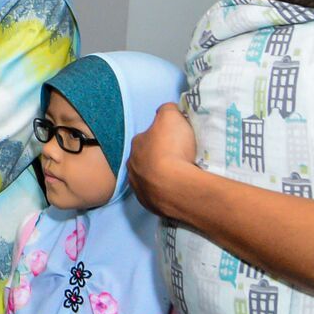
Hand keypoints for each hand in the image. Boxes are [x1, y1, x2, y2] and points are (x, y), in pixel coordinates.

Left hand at [127, 104, 201, 220]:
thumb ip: (167, 110)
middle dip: (160, 157)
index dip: (163, 136)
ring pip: (150, 178)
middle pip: (148, 158)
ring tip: (180, 176)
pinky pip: (157, 195)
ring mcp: (139, 187)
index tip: (177, 140)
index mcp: (136, 143)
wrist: (176, 186)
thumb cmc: (172, 148)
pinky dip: (165, 192)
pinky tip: (177, 190)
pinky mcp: (148, 204)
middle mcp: (132, 165)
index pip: (149, 136)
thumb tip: (167, 110)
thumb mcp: (171, 116)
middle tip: (180, 159)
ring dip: (162, 176)